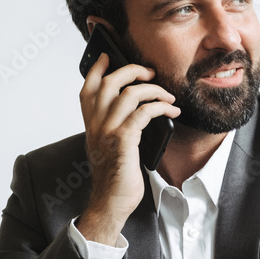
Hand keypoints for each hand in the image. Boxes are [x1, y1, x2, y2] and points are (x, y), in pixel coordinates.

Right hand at [77, 53, 179, 244]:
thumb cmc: (115, 176)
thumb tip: (137, 108)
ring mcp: (108, 131)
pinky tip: (172, 109)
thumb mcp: (110, 146)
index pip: (87, 87)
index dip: (96, 68)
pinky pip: (143, 112)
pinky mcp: (123, 140)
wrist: (111, 202)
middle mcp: (95, 124)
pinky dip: (161, 106)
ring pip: (129, 93)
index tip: (107, 56)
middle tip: (150, 73)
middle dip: (132, 71)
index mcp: (90, 124)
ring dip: (154, 89)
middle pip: (109, 82)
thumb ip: (115, 126)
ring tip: (168, 95)